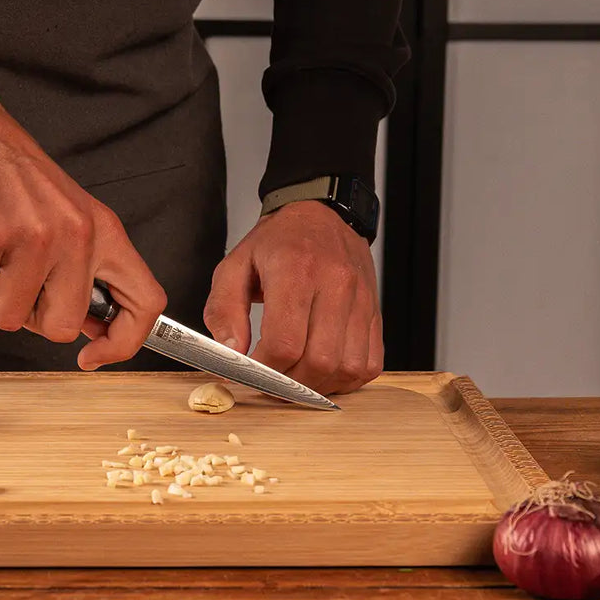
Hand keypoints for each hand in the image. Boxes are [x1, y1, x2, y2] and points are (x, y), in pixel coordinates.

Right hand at [0, 72, 165, 367]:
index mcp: (104, 232)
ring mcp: (32, 236)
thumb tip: (93, 327)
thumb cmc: (12, 175)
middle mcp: (75, 235)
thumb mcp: (71, 215)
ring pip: (9, 316)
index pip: (145, 302)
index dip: (124, 343)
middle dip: (30, 315)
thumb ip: (86, 269)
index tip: (94, 356)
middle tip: (14, 278)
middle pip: (61, 326)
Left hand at [203, 201, 382, 394]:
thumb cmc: (278, 241)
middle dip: (290, 384)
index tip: (249, 372)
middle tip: (271, 380)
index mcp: (297, 269)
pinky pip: (369, 364)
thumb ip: (224, 310)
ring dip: (318, 385)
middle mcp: (336, 284)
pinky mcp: (374, 313)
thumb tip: (230, 352)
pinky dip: (345, 379)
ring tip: (295, 377)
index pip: (285, 342)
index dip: (264, 369)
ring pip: (347, 368)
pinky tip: (322, 370)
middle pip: (319, 362)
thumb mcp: (234, 265)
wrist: (322, 214)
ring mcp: (361, 300)